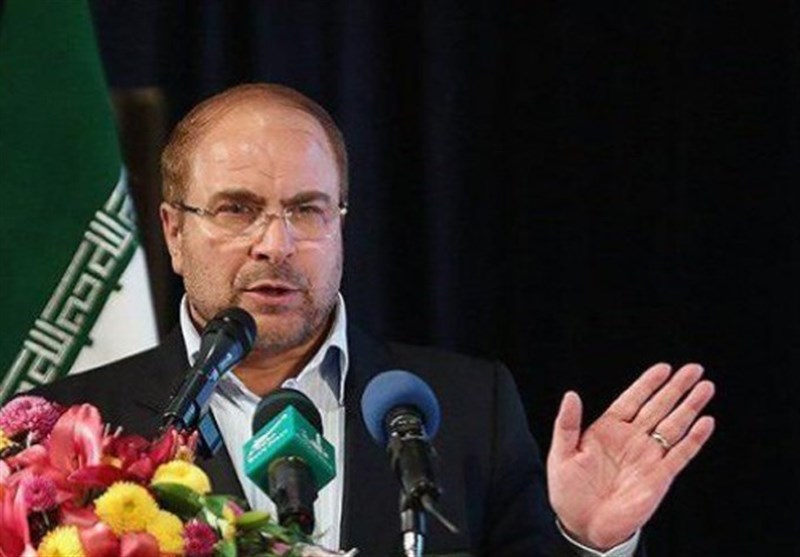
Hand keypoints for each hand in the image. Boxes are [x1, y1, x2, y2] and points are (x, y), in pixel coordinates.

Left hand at [546, 363, 714, 549]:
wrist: (583, 526)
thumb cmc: (569, 492)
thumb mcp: (561, 454)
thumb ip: (567, 424)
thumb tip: (571, 394)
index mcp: (608, 430)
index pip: (632, 400)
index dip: (648, 384)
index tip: (664, 367)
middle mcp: (631, 440)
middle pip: (658, 407)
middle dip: (676, 388)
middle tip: (694, 369)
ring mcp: (648, 457)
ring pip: (674, 426)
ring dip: (690, 407)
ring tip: (706, 387)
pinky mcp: (660, 477)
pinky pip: (681, 454)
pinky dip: (694, 439)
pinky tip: (706, 422)